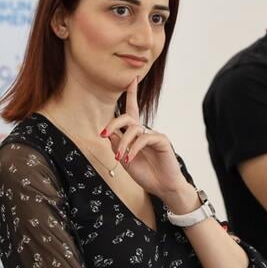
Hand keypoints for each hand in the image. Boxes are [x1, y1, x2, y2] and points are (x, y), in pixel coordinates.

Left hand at [100, 77, 189, 200]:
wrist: (163, 188)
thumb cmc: (146, 174)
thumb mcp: (125, 160)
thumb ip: (117, 145)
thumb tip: (108, 132)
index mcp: (136, 134)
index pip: (132, 110)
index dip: (132, 94)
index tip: (132, 79)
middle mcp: (144, 131)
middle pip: (127, 117)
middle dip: (113, 123)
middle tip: (102, 134)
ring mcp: (154, 135)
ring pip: (133, 129)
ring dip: (123, 143)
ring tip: (120, 158)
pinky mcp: (161, 141)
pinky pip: (144, 139)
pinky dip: (133, 149)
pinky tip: (129, 159)